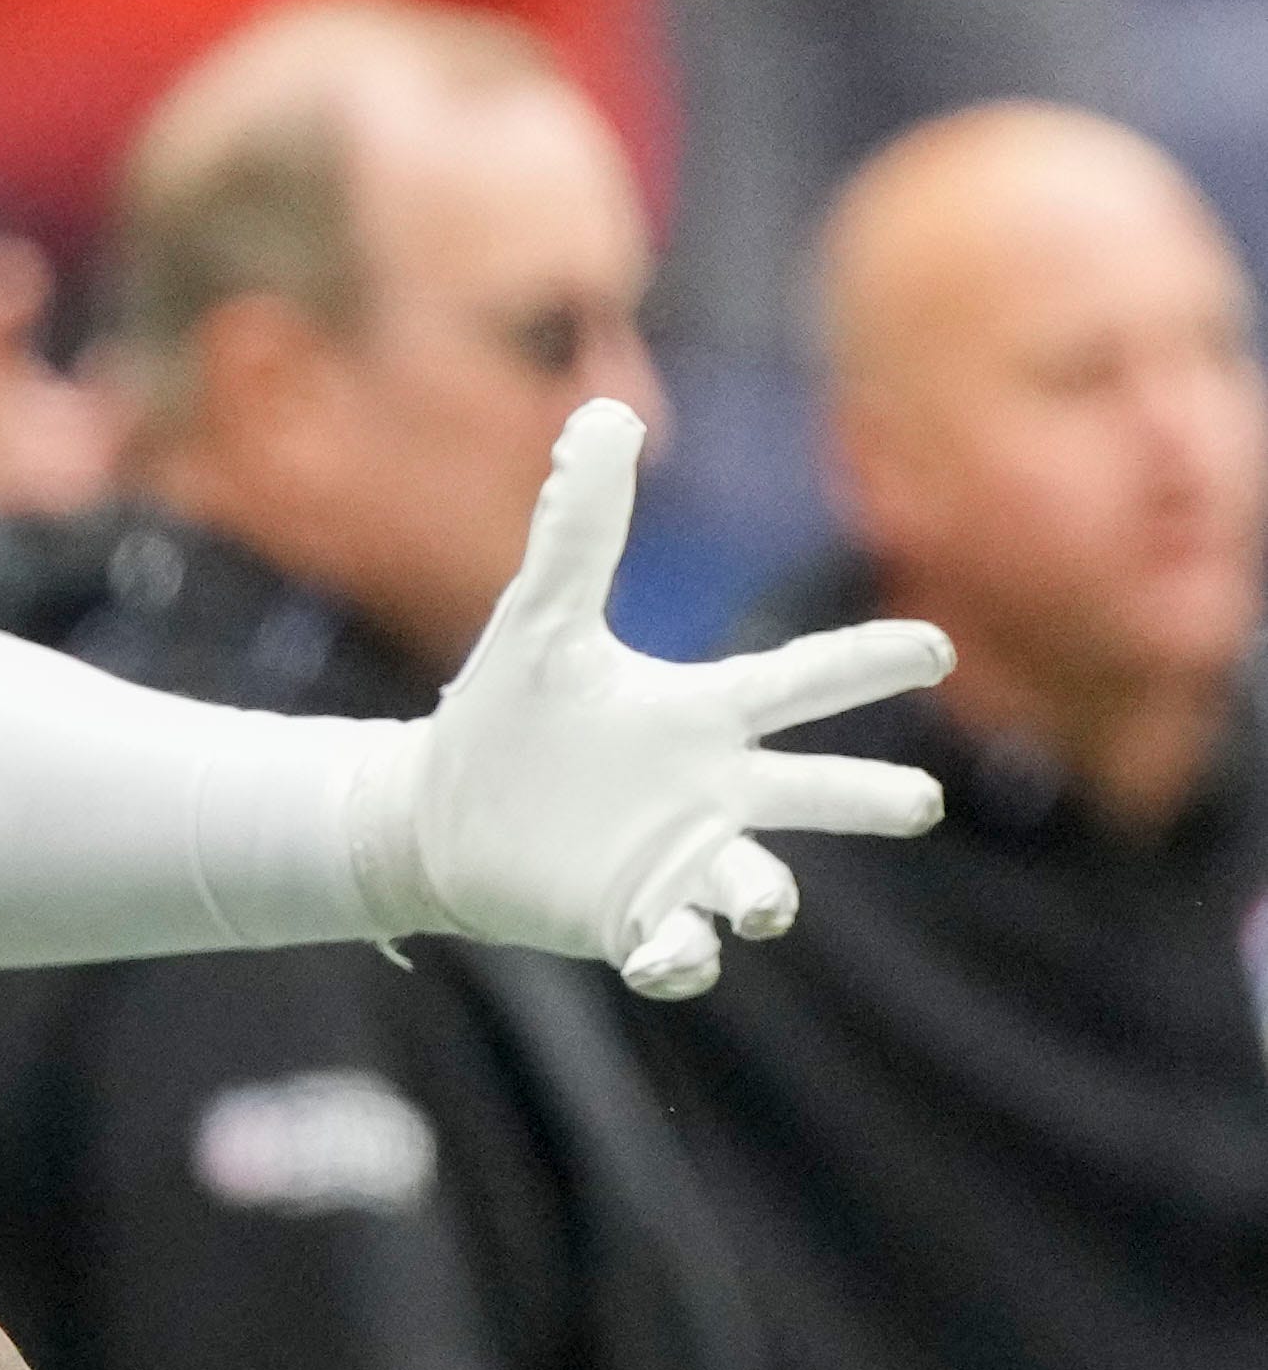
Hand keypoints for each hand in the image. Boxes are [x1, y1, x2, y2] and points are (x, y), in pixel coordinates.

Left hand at [361, 403, 949, 995]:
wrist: (435, 812)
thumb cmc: (502, 715)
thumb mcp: (540, 618)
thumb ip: (580, 525)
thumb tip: (606, 413)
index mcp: (701, 715)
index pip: (799, 682)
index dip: (866, 663)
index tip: (934, 648)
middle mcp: (708, 791)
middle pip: (812, 793)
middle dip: (866, 799)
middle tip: (918, 804)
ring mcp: (675, 861)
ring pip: (754, 882)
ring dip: (767, 895)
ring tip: (768, 902)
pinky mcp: (629, 920)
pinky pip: (675, 949)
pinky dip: (680, 956)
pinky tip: (670, 956)